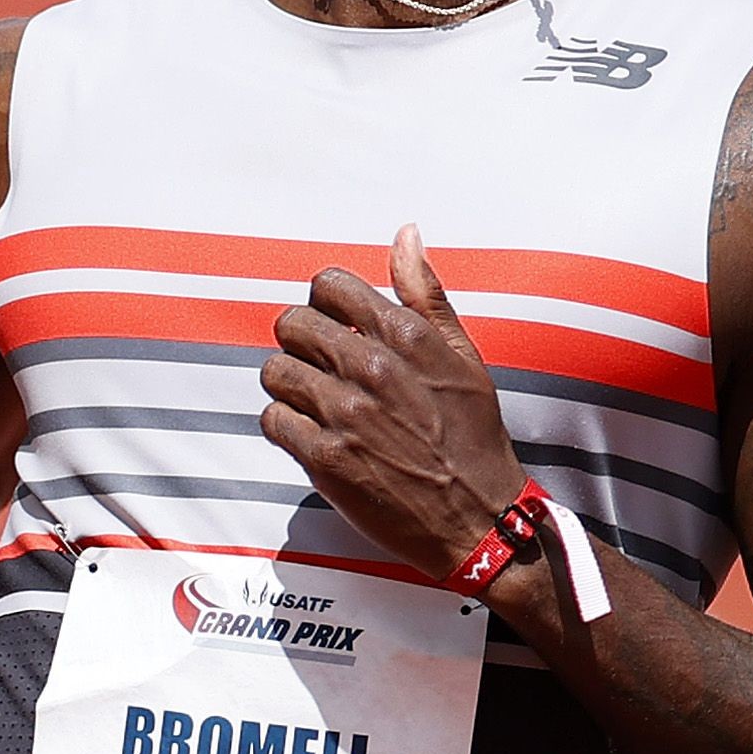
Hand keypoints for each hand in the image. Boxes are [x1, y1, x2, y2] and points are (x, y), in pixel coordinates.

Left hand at [260, 226, 529, 579]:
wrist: (479, 519)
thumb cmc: (473, 438)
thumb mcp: (463, 355)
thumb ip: (426, 293)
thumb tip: (406, 234)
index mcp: (405, 336)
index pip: (328, 285)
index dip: (325, 303)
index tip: (336, 326)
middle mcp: (371, 368)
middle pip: (291, 323)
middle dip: (302, 342)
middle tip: (322, 367)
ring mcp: (345, 413)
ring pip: (275, 370)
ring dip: (290, 385)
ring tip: (316, 403)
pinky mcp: (325, 458)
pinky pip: (272, 419)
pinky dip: (285, 426)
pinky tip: (312, 434)